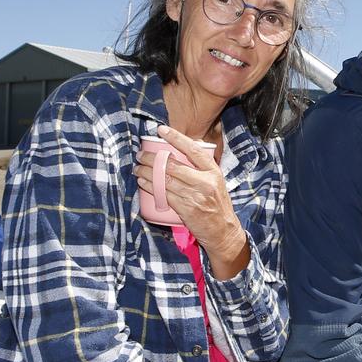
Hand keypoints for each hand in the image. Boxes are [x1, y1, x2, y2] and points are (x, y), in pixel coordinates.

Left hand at [134, 125, 248, 277]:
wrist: (223, 231)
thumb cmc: (218, 205)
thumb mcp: (216, 182)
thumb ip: (201, 169)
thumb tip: (181, 152)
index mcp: (213, 171)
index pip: (193, 149)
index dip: (176, 138)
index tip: (161, 130)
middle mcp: (204, 182)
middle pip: (173, 165)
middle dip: (152, 158)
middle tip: (141, 155)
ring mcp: (195, 196)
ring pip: (165, 180)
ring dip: (147, 173)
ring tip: (137, 168)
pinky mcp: (185, 209)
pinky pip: (163, 194)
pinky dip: (150, 187)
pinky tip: (142, 183)